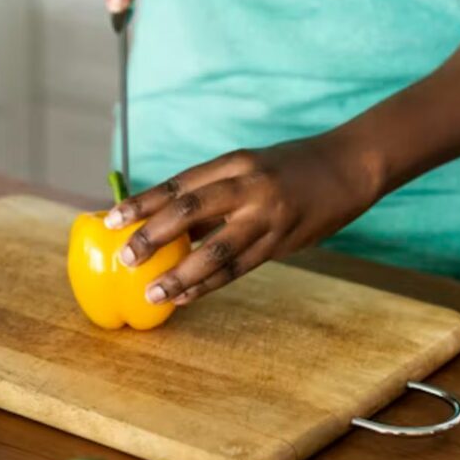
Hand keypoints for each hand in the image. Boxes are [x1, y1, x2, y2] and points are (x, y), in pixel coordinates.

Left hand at [105, 131, 383, 305]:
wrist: (349, 166)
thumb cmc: (290, 167)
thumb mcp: (249, 167)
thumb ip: (213, 192)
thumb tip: (167, 222)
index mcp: (233, 163)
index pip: (178, 184)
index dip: (143, 202)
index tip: (111, 219)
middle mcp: (248, 186)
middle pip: (191, 211)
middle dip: (154, 236)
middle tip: (125, 258)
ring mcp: (268, 216)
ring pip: (216, 250)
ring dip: (181, 274)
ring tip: (153, 293)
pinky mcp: (283, 242)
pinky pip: (240, 268)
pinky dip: (210, 285)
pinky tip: (186, 297)